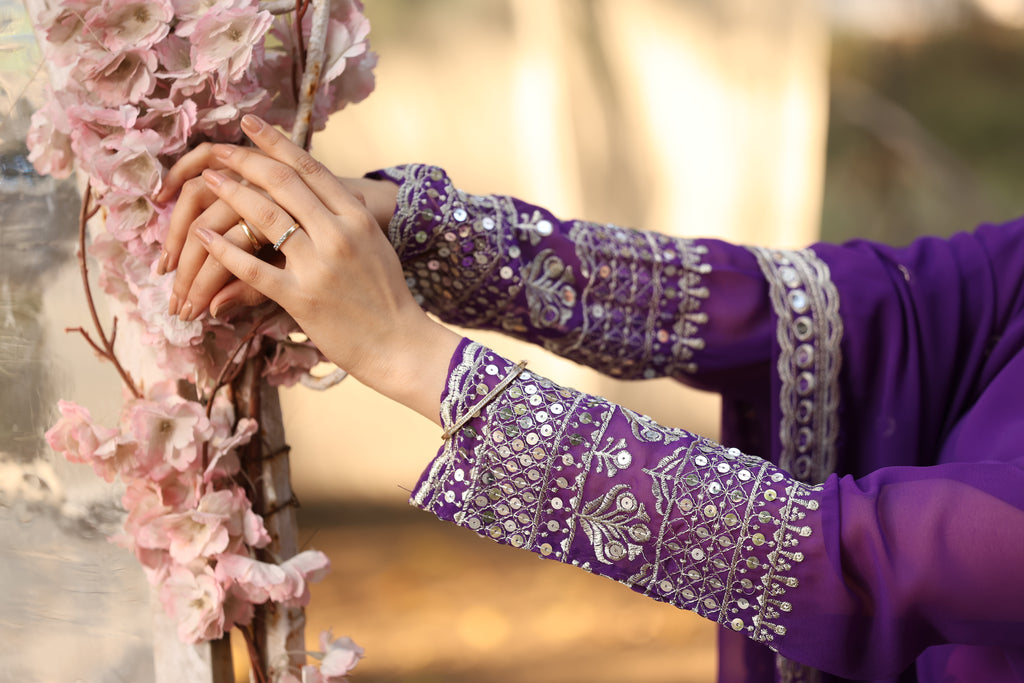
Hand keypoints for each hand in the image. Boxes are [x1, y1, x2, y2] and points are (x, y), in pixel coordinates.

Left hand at [157, 143, 398, 320]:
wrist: (401, 345)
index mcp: (357, 219)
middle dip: (247, 161)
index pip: (311, 169)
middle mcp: (339, 234)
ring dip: (231, 195)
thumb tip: (334, 194)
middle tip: (220, 150)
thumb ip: (350, 220)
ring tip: (208, 183)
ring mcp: (319, 266)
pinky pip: (253, 268)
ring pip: (264, 217)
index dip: (277, 143)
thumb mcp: (376, 248)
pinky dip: (224, 251)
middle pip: (284, 183)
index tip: (252, 124)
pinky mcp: (302, 298)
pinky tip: (204, 239)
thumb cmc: (388, 299)